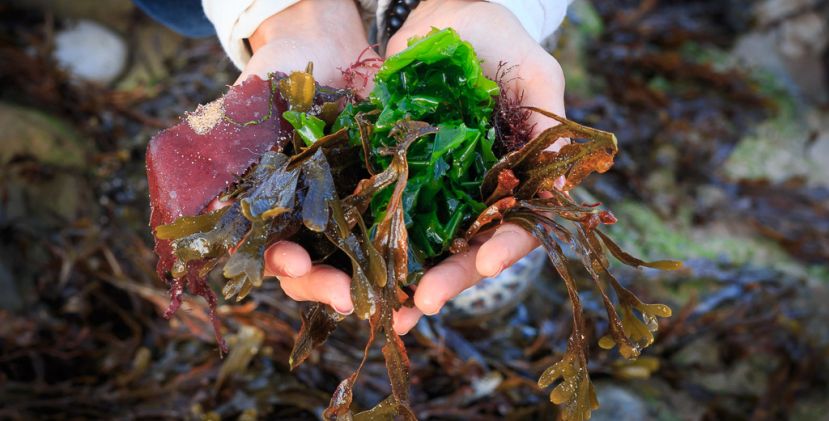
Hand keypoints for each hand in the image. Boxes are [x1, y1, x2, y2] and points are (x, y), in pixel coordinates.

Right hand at [243, 0, 379, 314]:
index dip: (276, 262)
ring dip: (368, 290)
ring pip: (349, 267)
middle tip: (350, 298)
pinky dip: (403, 263)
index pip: (261, 249)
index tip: (296, 262)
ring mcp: (340, 215)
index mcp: (262, 206)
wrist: (326, 47)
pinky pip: (390, 240)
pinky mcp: (379, 203)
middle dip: (326, 287)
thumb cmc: (277, 74)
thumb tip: (214, 196)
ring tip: (391, 308)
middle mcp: (299, 220)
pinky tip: (422, 283)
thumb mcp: (248, 103)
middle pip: (308, 271)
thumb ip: (233, 143)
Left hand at [386, 0, 567, 333]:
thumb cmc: (499, 40)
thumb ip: (548, 122)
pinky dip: (366, 240)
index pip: (517, 226)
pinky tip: (347, 261)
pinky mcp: (395, 174)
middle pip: (466, 249)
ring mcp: (434, 189)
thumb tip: (560, 182)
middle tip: (419, 304)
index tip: (487, 266)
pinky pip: (380, 213)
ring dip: (401, 277)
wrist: (443, 14)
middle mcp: (476, 194)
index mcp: (516, 180)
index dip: (504, 249)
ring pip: (422, 245)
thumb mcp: (534, 73)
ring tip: (380, 304)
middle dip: (446, 278)